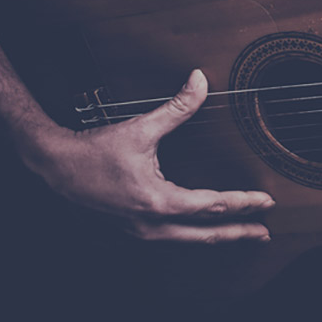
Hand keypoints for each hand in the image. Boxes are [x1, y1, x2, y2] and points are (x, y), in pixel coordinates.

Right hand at [18, 69, 273, 243]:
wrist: (55, 166)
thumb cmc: (95, 150)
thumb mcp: (140, 128)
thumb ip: (176, 108)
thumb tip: (200, 80)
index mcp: (157, 202)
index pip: (211, 206)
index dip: (241, 203)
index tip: (266, 201)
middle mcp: (151, 224)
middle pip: (205, 235)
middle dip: (237, 233)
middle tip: (264, 233)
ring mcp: (139, 232)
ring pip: (188, 241)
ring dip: (217, 237)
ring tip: (241, 233)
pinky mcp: (131, 230)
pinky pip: (171, 239)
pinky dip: (193, 236)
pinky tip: (202, 230)